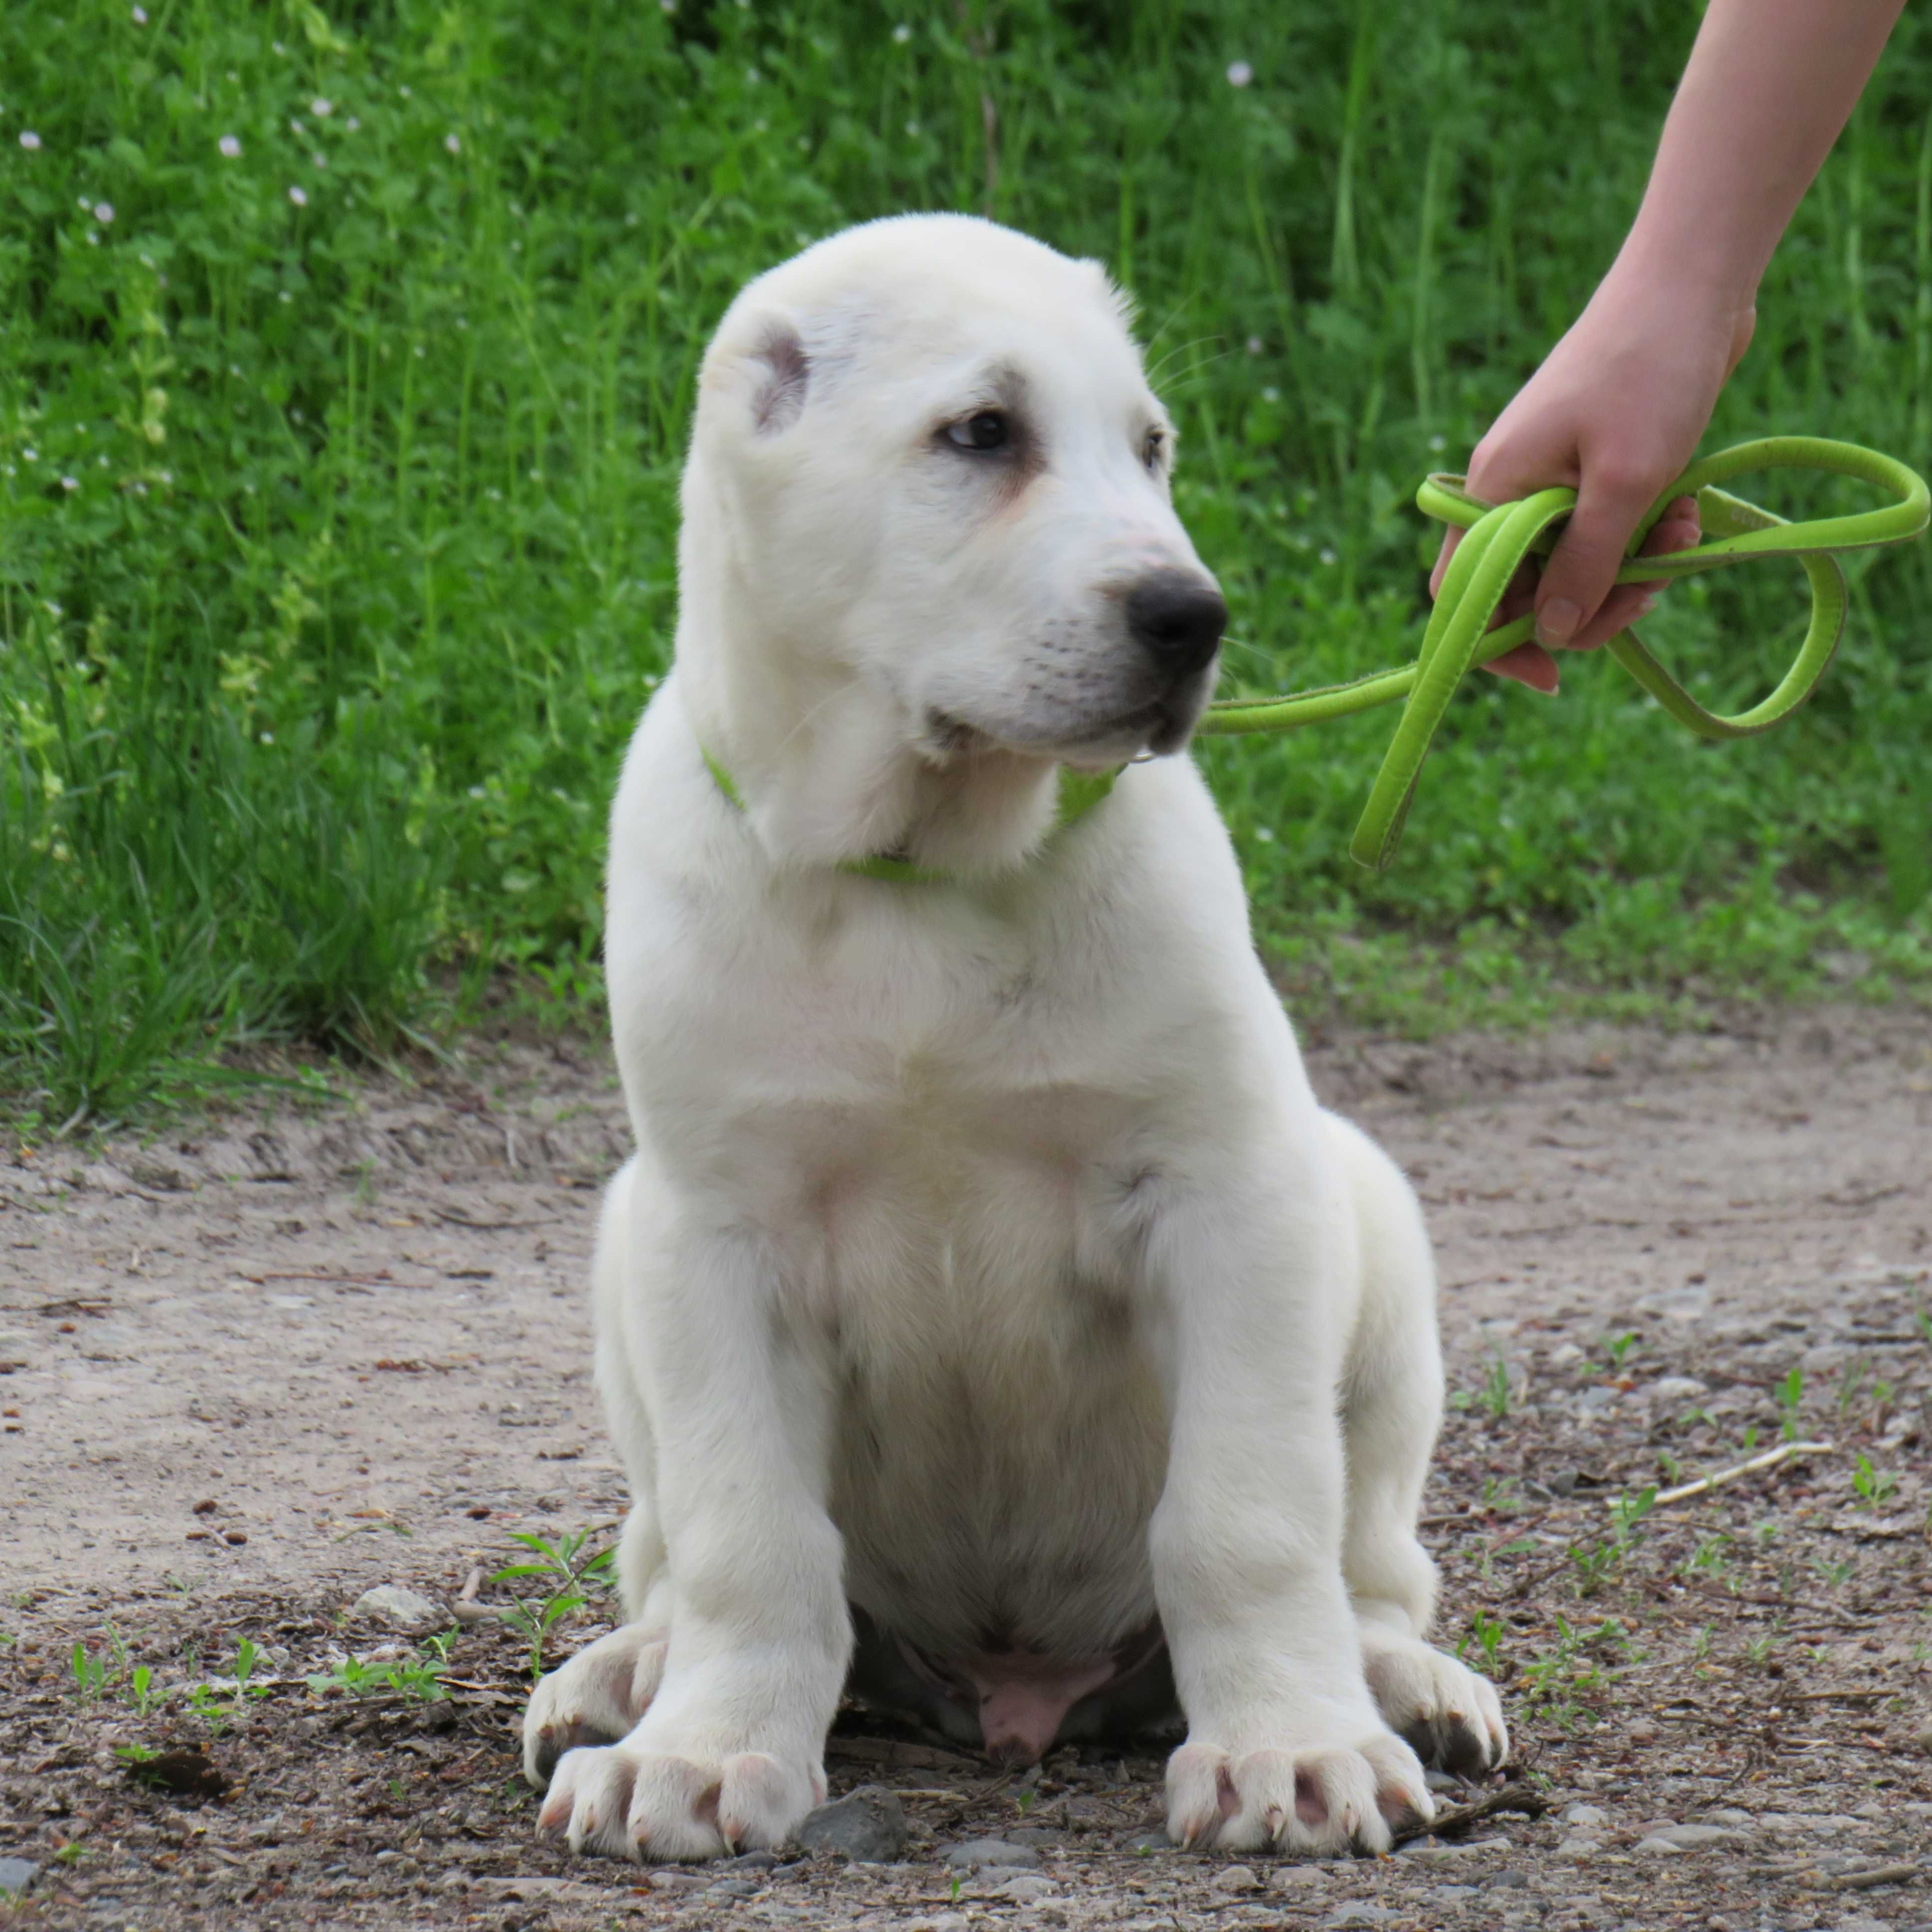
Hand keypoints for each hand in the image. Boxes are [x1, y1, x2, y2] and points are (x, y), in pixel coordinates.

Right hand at [1431, 274, 1754, 690]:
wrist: (1690, 285)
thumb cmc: (1650, 373)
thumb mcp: (1623, 484)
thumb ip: (1584, 567)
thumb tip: (1550, 636)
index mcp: (1492, 493)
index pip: (1463, 599)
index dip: (1498, 645)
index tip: (1555, 676)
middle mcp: (1507, 492)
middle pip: (1526, 593)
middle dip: (1592, 605)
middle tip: (1654, 586)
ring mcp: (1548, 482)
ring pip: (1575, 568)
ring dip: (1632, 570)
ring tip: (1684, 531)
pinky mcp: (1589, 470)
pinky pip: (1605, 534)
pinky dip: (1644, 538)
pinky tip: (1685, 512)